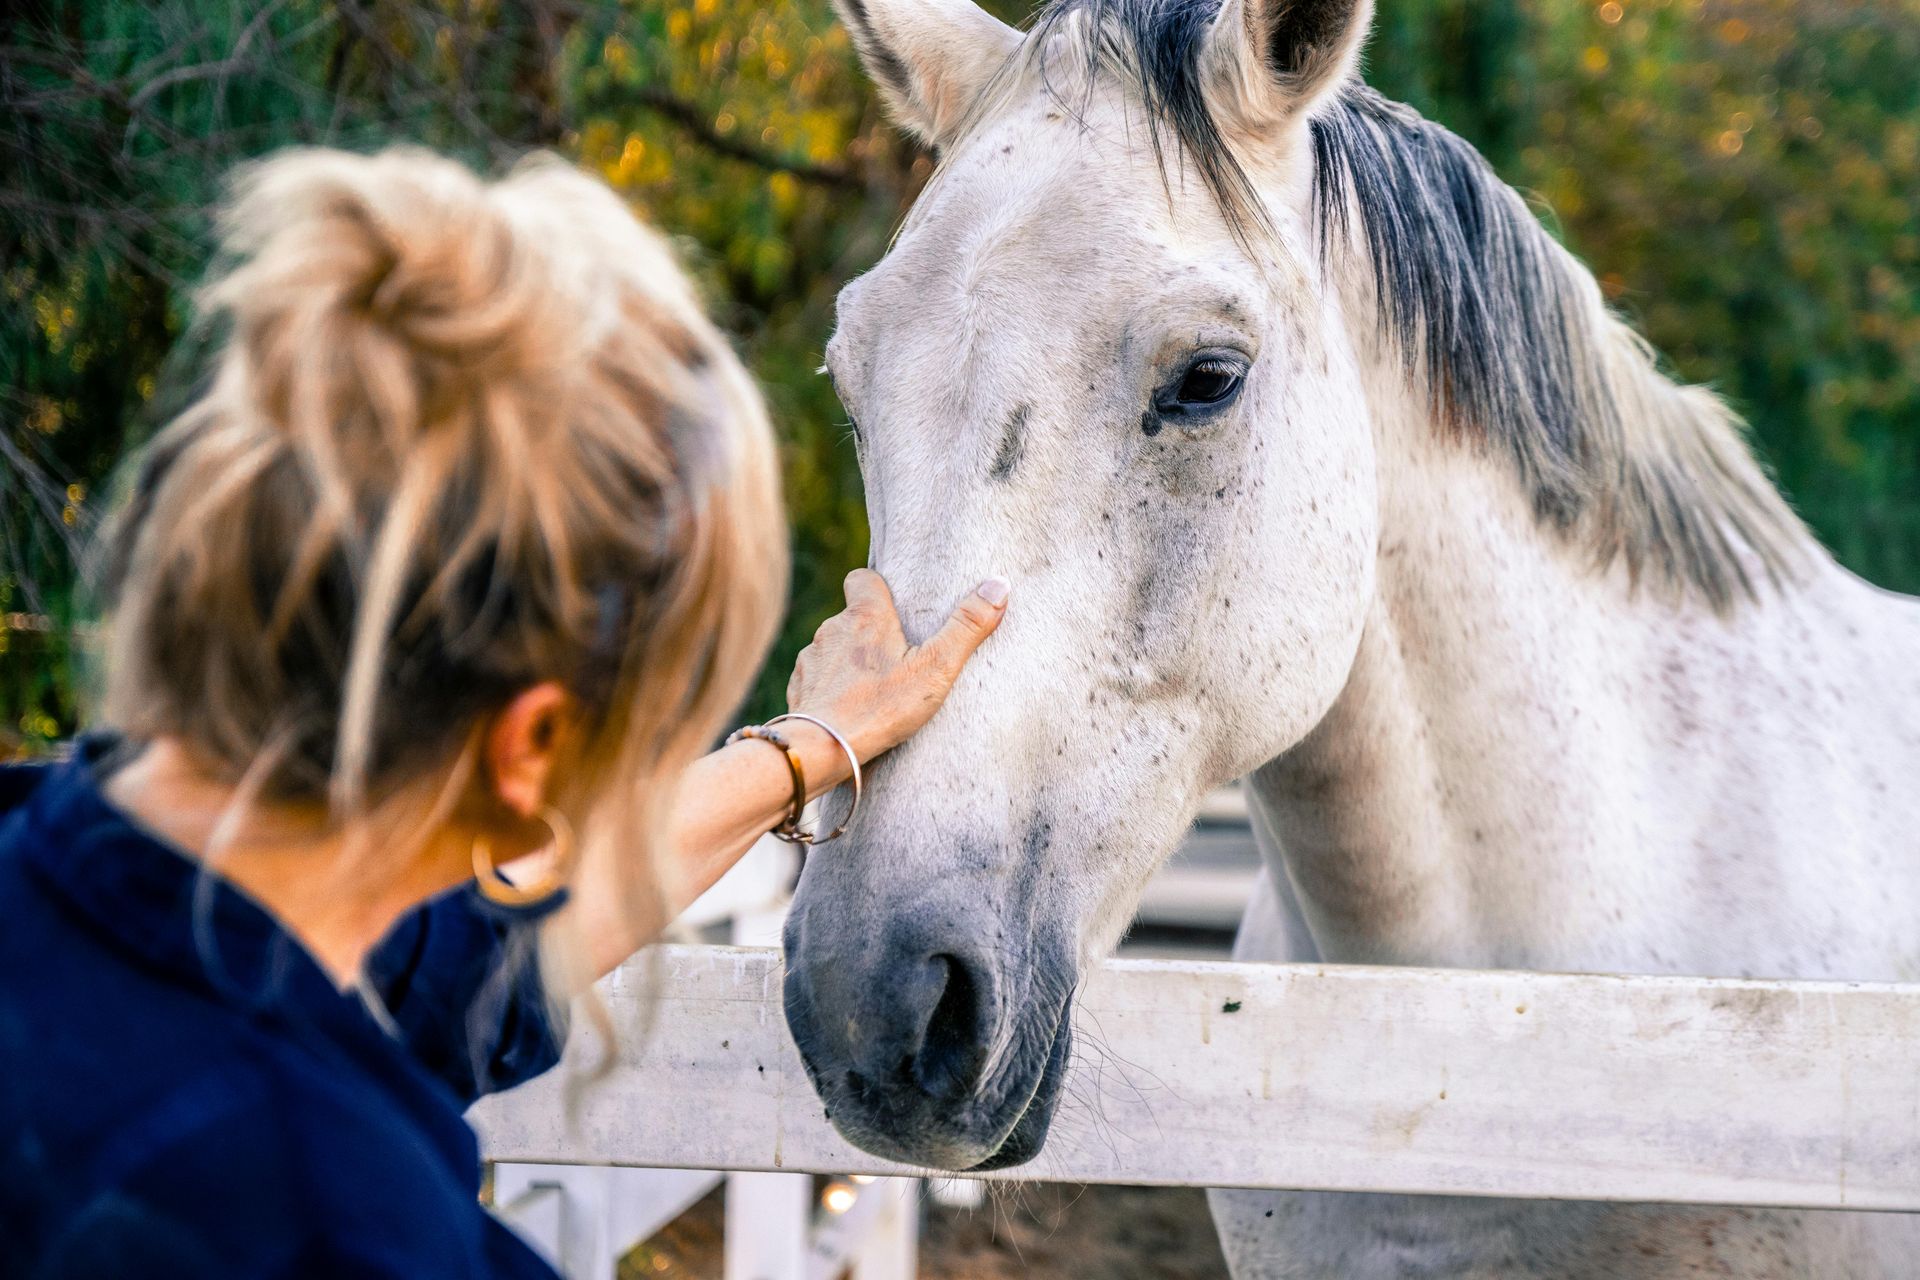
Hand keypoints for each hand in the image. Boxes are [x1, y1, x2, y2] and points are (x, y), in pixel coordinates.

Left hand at [786, 569, 1009, 767]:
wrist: (821, 749)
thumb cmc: (880, 708)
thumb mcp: (936, 668)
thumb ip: (967, 626)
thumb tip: (998, 585)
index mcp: (865, 617)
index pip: (862, 578)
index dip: (877, 587)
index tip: (895, 606)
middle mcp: (832, 630)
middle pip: (851, 616)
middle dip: (870, 630)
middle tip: (896, 656)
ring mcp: (812, 660)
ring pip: (833, 649)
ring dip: (849, 661)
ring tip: (873, 688)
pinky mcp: (799, 689)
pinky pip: (818, 679)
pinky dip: (832, 688)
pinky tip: (848, 710)